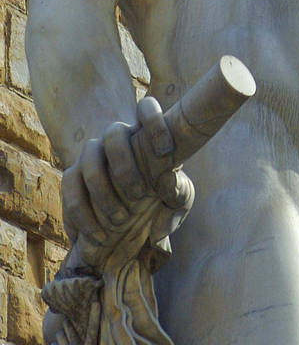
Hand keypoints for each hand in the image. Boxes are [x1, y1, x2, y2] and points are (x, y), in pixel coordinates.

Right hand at [60, 97, 193, 265]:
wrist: (135, 218)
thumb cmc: (164, 197)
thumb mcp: (180, 198)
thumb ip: (179, 192)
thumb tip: (166, 182)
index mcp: (147, 135)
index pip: (146, 109)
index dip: (154, 122)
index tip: (167, 152)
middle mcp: (117, 137)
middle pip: (114, 132)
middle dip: (126, 166)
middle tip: (141, 197)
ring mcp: (92, 155)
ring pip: (89, 160)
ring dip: (103, 192)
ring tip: (122, 221)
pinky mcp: (73, 177)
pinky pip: (70, 188)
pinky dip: (82, 213)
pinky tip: (99, 235)